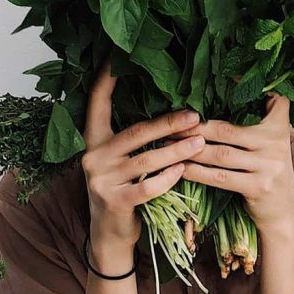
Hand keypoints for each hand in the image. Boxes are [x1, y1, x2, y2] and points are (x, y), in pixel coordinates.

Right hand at [81, 57, 205, 248]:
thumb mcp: (120, 162)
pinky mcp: (114, 201)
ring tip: (200, 143)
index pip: (96, 103)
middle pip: (136, 132)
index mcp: (93, 141)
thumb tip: (171, 113)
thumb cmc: (123, 191)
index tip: (116, 58)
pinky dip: (167, 178)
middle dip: (168, 123)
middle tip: (195, 116)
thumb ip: (133, 141)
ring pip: (146, 160)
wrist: (109, 235)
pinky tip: (184, 171)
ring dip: (177, 151)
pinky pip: (147, 187)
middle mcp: (93, 157)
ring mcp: (101, 180)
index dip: (106, 80)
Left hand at [173, 93, 293, 235]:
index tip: (221, 76)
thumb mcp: (270, 143)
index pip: (269, 99)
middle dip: (196, 127)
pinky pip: (220, 177)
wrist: (283, 213)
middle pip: (227, 129)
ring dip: (191, 149)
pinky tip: (181, 167)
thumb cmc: (267, 172)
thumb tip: (222, 93)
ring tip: (169, 144)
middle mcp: (276, 143)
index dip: (244, 86)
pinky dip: (198, 172)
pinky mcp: (258, 187)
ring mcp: (269, 166)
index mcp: (279, 126)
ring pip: (221, 154)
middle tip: (172, 123)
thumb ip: (256, 121)